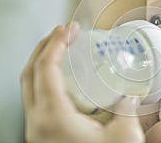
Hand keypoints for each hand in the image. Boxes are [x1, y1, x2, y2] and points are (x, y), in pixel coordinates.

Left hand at [21, 23, 143, 142]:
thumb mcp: (124, 137)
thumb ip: (128, 111)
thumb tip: (130, 98)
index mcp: (54, 117)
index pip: (46, 68)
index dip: (56, 42)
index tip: (70, 29)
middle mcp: (38, 121)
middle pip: (30, 73)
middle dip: (45, 46)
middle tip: (62, 32)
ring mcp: (37, 128)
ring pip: (30, 86)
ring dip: (43, 62)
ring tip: (60, 50)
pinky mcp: (42, 133)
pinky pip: (37, 98)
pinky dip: (46, 80)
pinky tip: (64, 80)